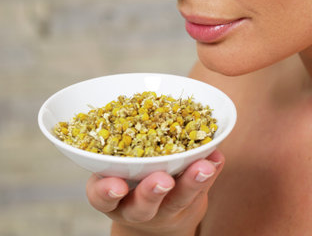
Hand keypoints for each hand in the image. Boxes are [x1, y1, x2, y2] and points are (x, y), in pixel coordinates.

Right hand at [86, 150, 223, 235]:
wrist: (153, 214)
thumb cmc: (127, 177)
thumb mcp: (115, 164)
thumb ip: (120, 140)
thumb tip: (139, 105)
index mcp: (111, 193)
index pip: (101, 196)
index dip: (106, 192)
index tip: (118, 186)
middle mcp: (135, 206)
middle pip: (142, 205)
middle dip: (152, 192)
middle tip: (164, 180)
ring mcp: (163, 210)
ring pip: (177, 201)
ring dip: (191, 183)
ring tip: (203, 167)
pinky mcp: (187, 208)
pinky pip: (200, 194)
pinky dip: (210, 176)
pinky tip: (216, 159)